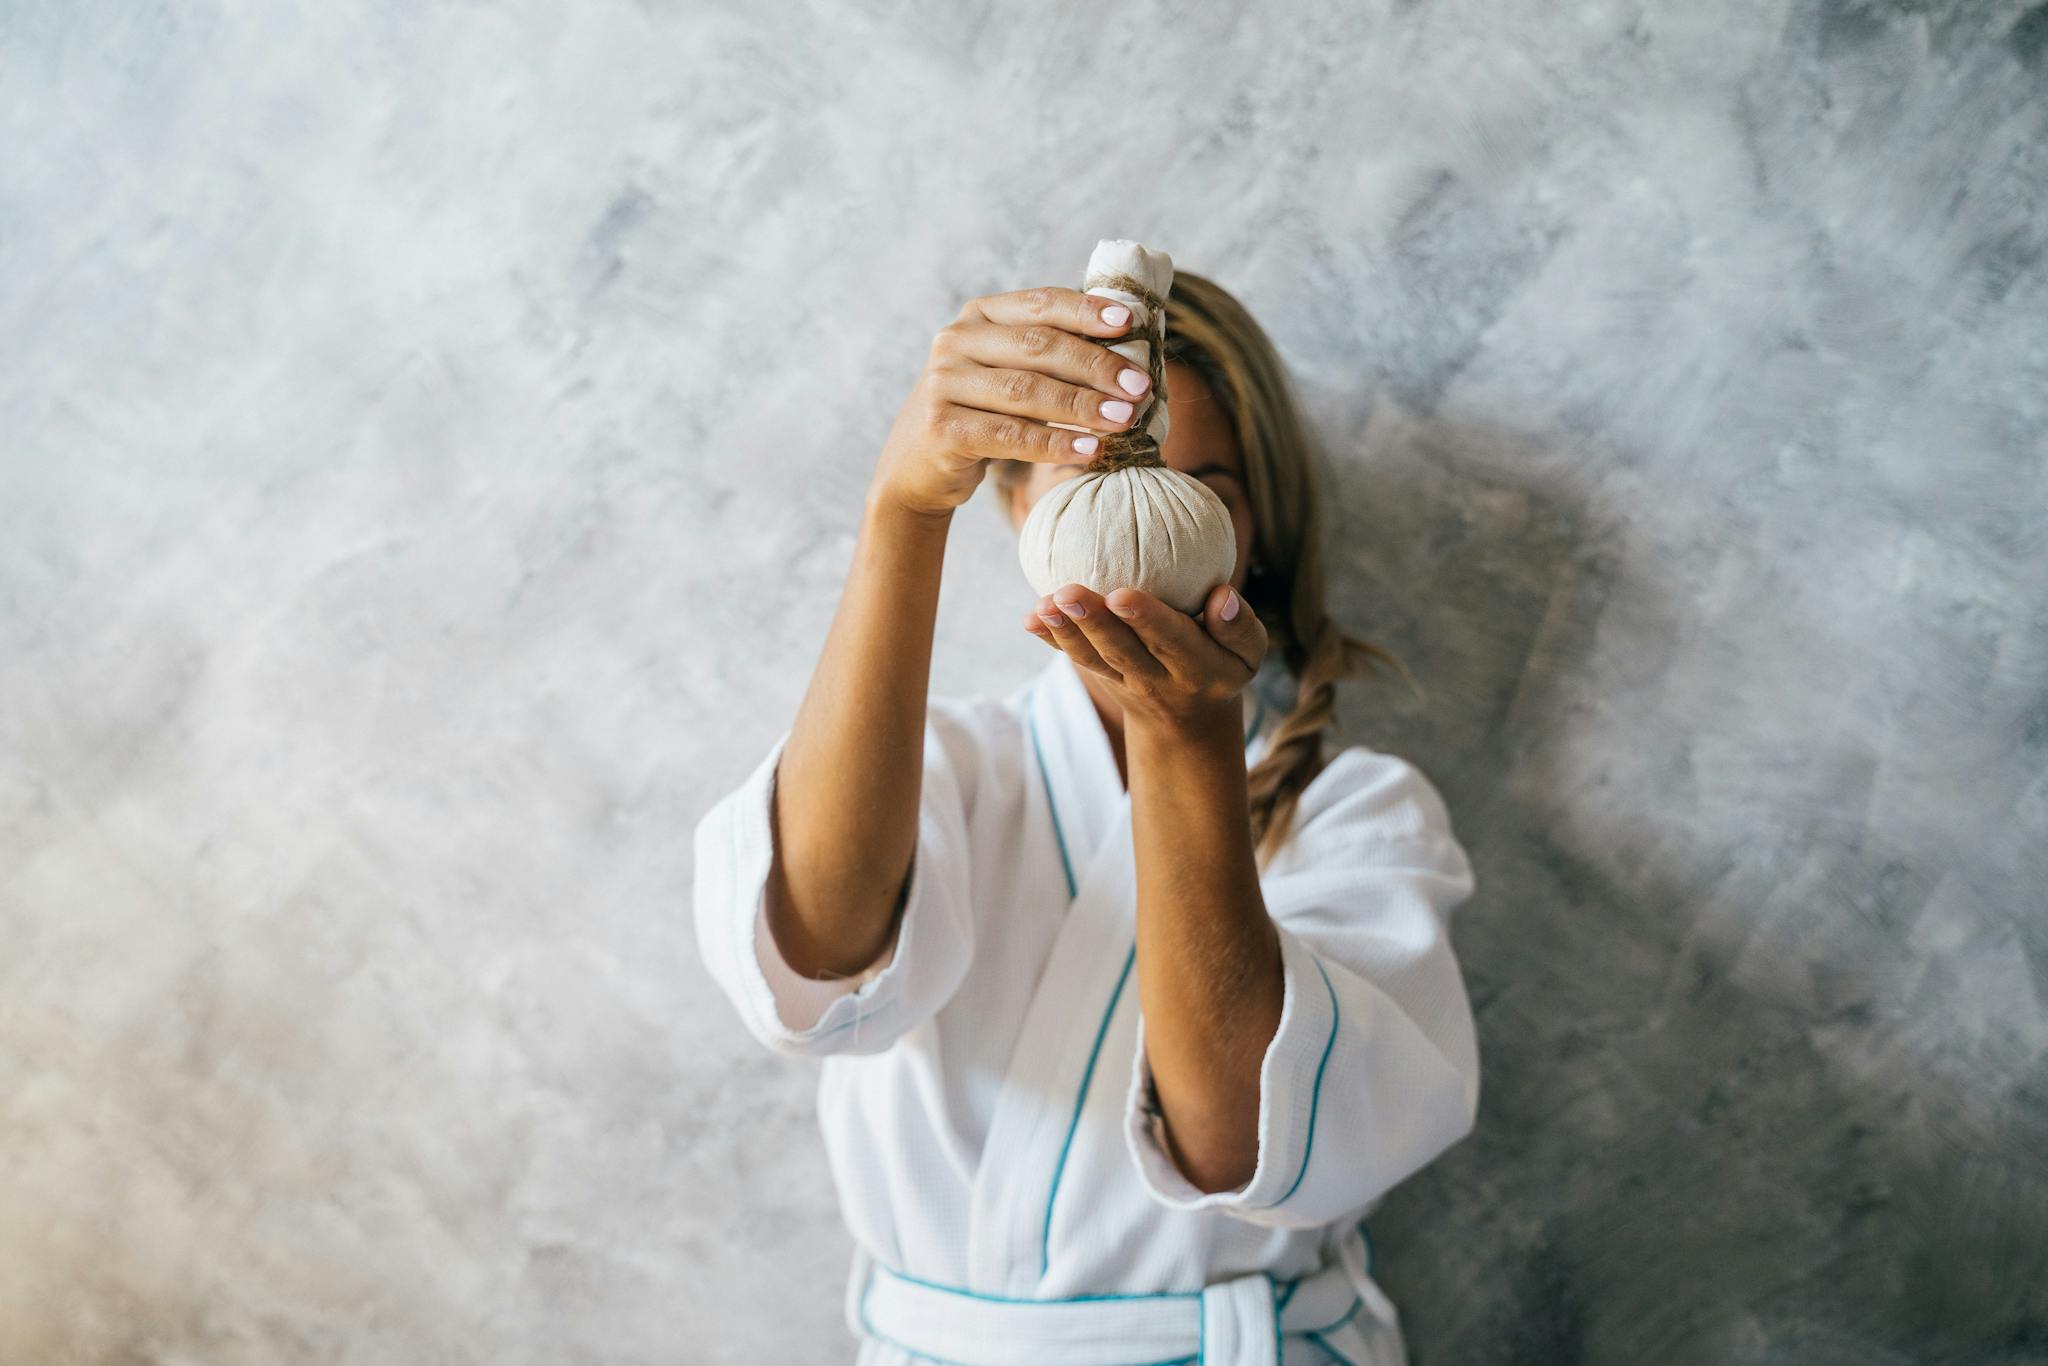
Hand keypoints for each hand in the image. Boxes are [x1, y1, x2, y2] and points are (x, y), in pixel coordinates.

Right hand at [870, 286, 1160, 519]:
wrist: (917, 468)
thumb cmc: (981, 414)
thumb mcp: (1006, 372)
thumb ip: (1049, 355)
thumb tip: (1129, 355)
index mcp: (979, 315)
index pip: (1041, 303)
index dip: (1087, 310)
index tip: (1131, 321)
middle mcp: (956, 341)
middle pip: (1039, 346)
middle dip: (1096, 365)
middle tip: (1140, 385)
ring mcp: (944, 383)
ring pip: (1027, 391)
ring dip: (1083, 405)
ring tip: (1126, 418)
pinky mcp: (942, 427)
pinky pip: (1010, 435)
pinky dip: (1055, 443)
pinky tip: (1090, 451)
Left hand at [1023, 581, 1268, 732]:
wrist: (1189, 719)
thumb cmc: (1222, 663)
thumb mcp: (1248, 653)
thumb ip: (1240, 626)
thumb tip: (1222, 596)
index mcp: (1198, 668)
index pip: (1172, 641)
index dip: (1147, 620)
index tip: (1122, 595)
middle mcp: (1157, 678)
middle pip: (1122, 651)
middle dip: (1093, 623)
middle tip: (1067, 594)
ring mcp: (1125, 681)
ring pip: (1093, 659)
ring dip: (1065, 633)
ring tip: (1043, 606)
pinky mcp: (1103, 678)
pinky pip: (1076, 659)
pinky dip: (1052, 640)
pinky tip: (1031, 618)